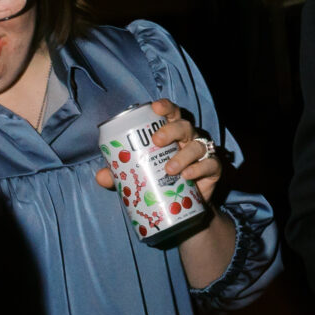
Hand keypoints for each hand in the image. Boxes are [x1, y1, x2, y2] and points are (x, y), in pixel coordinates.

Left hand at [93, 100, 224, 205]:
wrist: (182, 207)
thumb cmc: (160, 181)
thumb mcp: (137, 176)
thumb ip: (120, 174)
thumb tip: (101, 175)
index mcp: (171, 135)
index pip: (171, 114)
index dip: (165, 107)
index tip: (155, 107)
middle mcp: (188, 139)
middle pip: (184, 125)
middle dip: (171, 130)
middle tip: (156, 140)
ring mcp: (202, 153)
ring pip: (197, 145)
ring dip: (183, 155)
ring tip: (169, 169)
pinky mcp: (213, 169)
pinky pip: (210, 164)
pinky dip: (199, 168)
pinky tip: (187, 175)